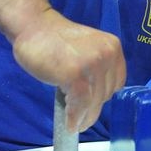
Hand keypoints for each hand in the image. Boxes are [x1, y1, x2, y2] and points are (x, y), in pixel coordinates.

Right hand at [11, 8, 125, 132]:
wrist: (34, 26)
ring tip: (73, 122)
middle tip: (78, 115)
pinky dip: (75, 118)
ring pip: (94, 102)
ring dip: (83, 117)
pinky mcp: (75, 74)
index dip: (103, 96)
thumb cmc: (56, 41)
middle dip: (91, 107)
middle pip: (105, 94)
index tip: (91, 103)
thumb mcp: (88, 50)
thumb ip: (97, 68)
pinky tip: (69, 124)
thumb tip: (95, 100)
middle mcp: (107, 54)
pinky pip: (80, 105)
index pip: (116, 82)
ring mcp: (92, 64)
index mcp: (113, 47)